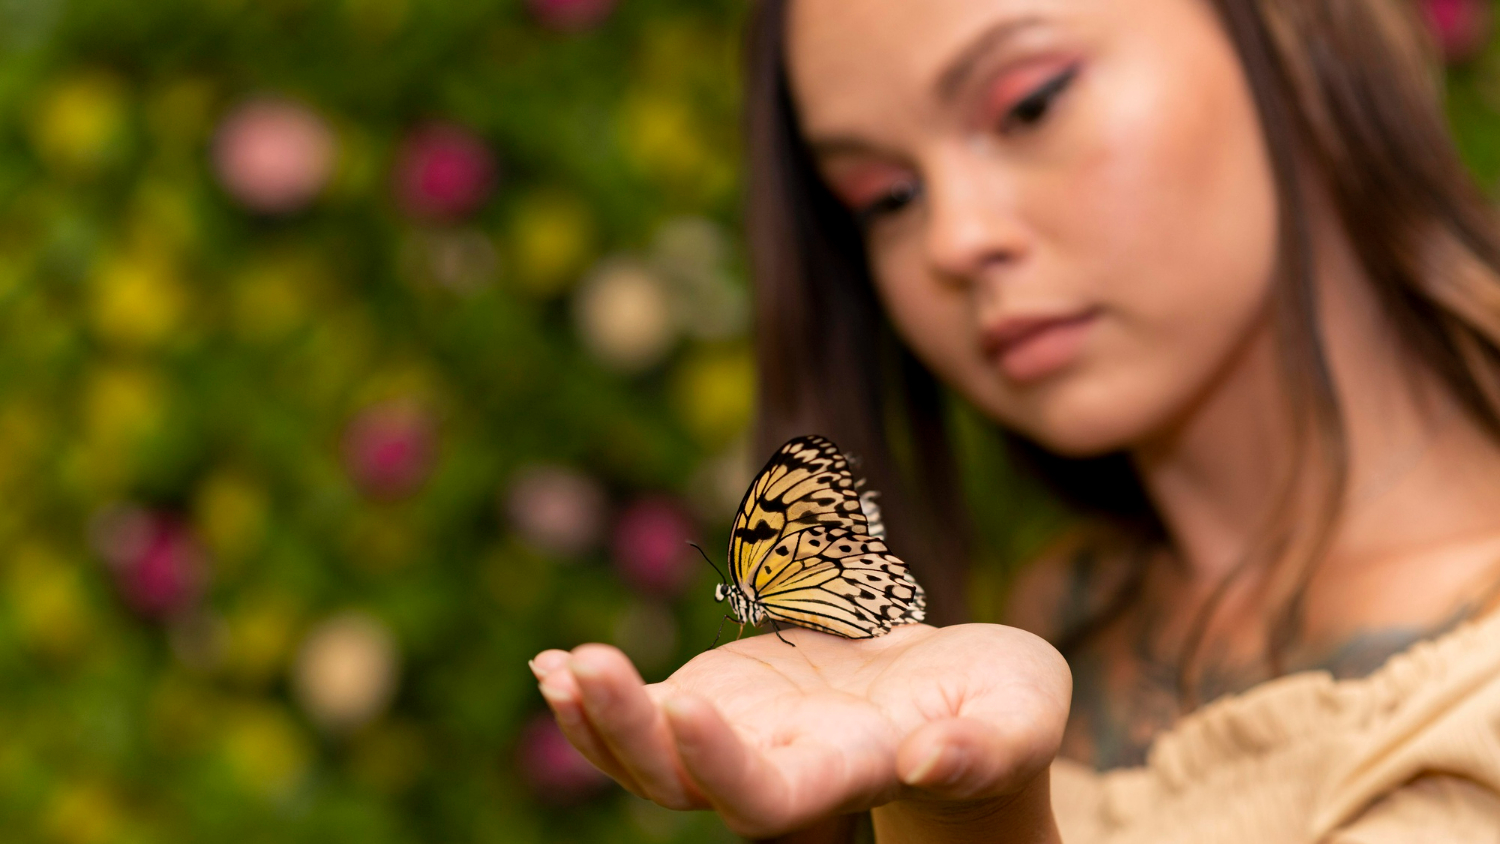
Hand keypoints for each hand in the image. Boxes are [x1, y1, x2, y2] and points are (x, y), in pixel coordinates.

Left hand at [529, 623, 1070, 839]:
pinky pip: (645, 710)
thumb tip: (929, 764)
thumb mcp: (1018, 713)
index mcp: (847, 776)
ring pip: (648, 755)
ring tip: (558, 670)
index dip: (721, 767)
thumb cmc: (1000, 705)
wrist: (957, 695)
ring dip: (598, 718)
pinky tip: (552, 667)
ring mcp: (740, 738)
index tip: (686, 704)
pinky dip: (596, 696)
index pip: (769, 800)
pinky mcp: (720, 700)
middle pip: (682, 782)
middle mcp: (779, 772)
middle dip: (626, 731)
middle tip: (584, 665)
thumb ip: (985, 747)